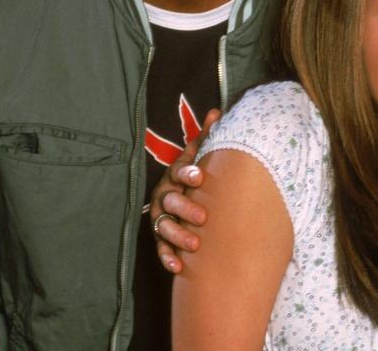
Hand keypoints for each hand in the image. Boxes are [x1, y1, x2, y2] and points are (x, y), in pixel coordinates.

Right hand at [152, 107, 220, 273]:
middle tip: (202, 216)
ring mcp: (161, 217)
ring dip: (178, 235)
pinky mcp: (161, 238)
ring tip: (194, 244)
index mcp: (175, 175)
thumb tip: (216, 110)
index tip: (200, 176)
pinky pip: (161, 248)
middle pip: (170, 201)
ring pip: (164, 226)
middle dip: (185, 208)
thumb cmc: (196, 177)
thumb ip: (208, 136)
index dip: (188, 172)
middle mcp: (165, 195)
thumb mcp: (200, 156)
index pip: (179, 171)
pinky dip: (168, 258)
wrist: (184, 198)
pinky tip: (178, 267)